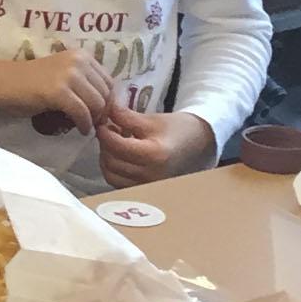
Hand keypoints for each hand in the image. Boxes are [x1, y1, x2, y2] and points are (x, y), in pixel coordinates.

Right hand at [0, 49, 114, 134]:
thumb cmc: (32, 82)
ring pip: (97, 105)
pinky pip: (82, 114)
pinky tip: (78, 129)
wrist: (2, 82)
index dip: (107, 101)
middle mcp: (78, 61)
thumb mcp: (64, 75)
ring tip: (83, 125)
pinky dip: (83, 125)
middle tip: (90, 122)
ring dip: (93, 120)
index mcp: (81, 55)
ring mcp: (68, 75)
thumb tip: (110, 106)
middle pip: (106, 95)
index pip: (110, 83)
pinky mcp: (58, 92)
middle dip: (101, 113)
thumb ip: (86, 83)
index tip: (96, 113)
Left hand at [98, 105, 214, 187]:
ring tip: (115, 142)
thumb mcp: (150, 119)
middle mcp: (152, 175)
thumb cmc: (176, 129)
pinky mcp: (147, 191)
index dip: (103, 132)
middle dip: (105, 144)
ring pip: (111, 175)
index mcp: (155, 155)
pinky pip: (120, 183)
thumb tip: (103, 110)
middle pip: (111, 162)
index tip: (103, 121)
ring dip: (107, 157)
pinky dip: (115, 169)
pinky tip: (121, 155)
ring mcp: (150, 186)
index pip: (116, 146)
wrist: (198, 145)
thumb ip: (124, 116)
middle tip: (109, 129)